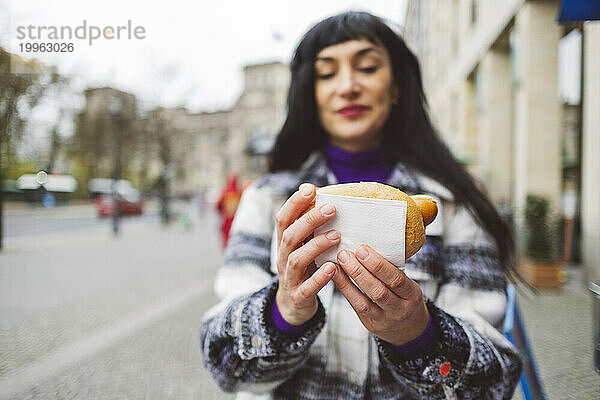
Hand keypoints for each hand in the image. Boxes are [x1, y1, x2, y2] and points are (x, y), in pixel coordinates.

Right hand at [275, 183, 339, 325]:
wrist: (293, 306)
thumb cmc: (304, 270)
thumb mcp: (303, 247)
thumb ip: (310, 227)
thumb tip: (323, 195)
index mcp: (284, 244)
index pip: (283, 219)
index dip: (294, 203)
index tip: (311, 189)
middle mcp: (283, 258)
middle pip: (289, 236)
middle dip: (309, 220)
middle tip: (331, 209)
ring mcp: (289, 278)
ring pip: (296, 259)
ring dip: (316, 245)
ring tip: (336, 236)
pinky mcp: (298, 297)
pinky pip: (307, 287)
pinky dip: (319, 278)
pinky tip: (333, 268)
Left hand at [332, 245, 428, 344]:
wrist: (410, 330)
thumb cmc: (406, 299)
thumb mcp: (409, 285)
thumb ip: (393, 270)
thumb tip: (369, 245)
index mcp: (412, 295)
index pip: (396, 279)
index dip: (379, 265)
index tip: (363, 249)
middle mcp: (399, 309)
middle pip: (379, 291)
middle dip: (360, 272)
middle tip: (345, 254)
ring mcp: (384, 319)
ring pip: (364, 302)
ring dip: (348, 282)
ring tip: (337, 265)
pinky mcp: (370, 324)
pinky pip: (356, 307)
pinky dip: (345, 291)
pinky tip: (336, 277)